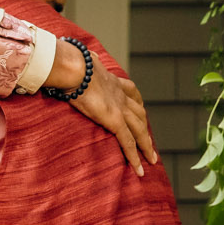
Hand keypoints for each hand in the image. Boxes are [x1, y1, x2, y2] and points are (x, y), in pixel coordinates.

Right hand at [62, 57, 156, 176]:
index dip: (137, 103)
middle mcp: (121, 95)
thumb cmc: (71, 65)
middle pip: (140, 114)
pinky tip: (139, 169)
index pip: (131, 93)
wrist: (75, 69)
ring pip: (140, 130)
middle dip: (145, 129)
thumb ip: (84, 61)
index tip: (139, 110)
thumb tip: (81, 55)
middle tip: (150, 143)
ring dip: (146, 144)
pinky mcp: (114, 120)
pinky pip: (128, 142)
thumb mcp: (80, 62)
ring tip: (151, 159)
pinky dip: (134, 156)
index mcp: (113, 81)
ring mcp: (120, 108)